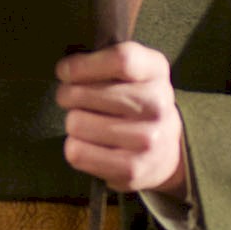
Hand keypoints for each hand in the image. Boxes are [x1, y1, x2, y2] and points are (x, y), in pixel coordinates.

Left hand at [56, 42, 188, 198]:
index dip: (82, 65)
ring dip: (73, 122)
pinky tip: (90, 143)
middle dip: (67, 94)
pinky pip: (77, 152)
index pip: (120, 60)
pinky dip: (75, 147)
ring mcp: (147, 139)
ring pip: (76, 123)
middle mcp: (157, 104)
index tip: (64, 71)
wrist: (166, 150)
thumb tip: (65, 70)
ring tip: (85, 121)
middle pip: (85, 94)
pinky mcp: (131, 169)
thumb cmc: (137, 101)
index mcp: (156, 70)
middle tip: (70, 98)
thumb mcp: (134, 70)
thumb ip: (105, 60)